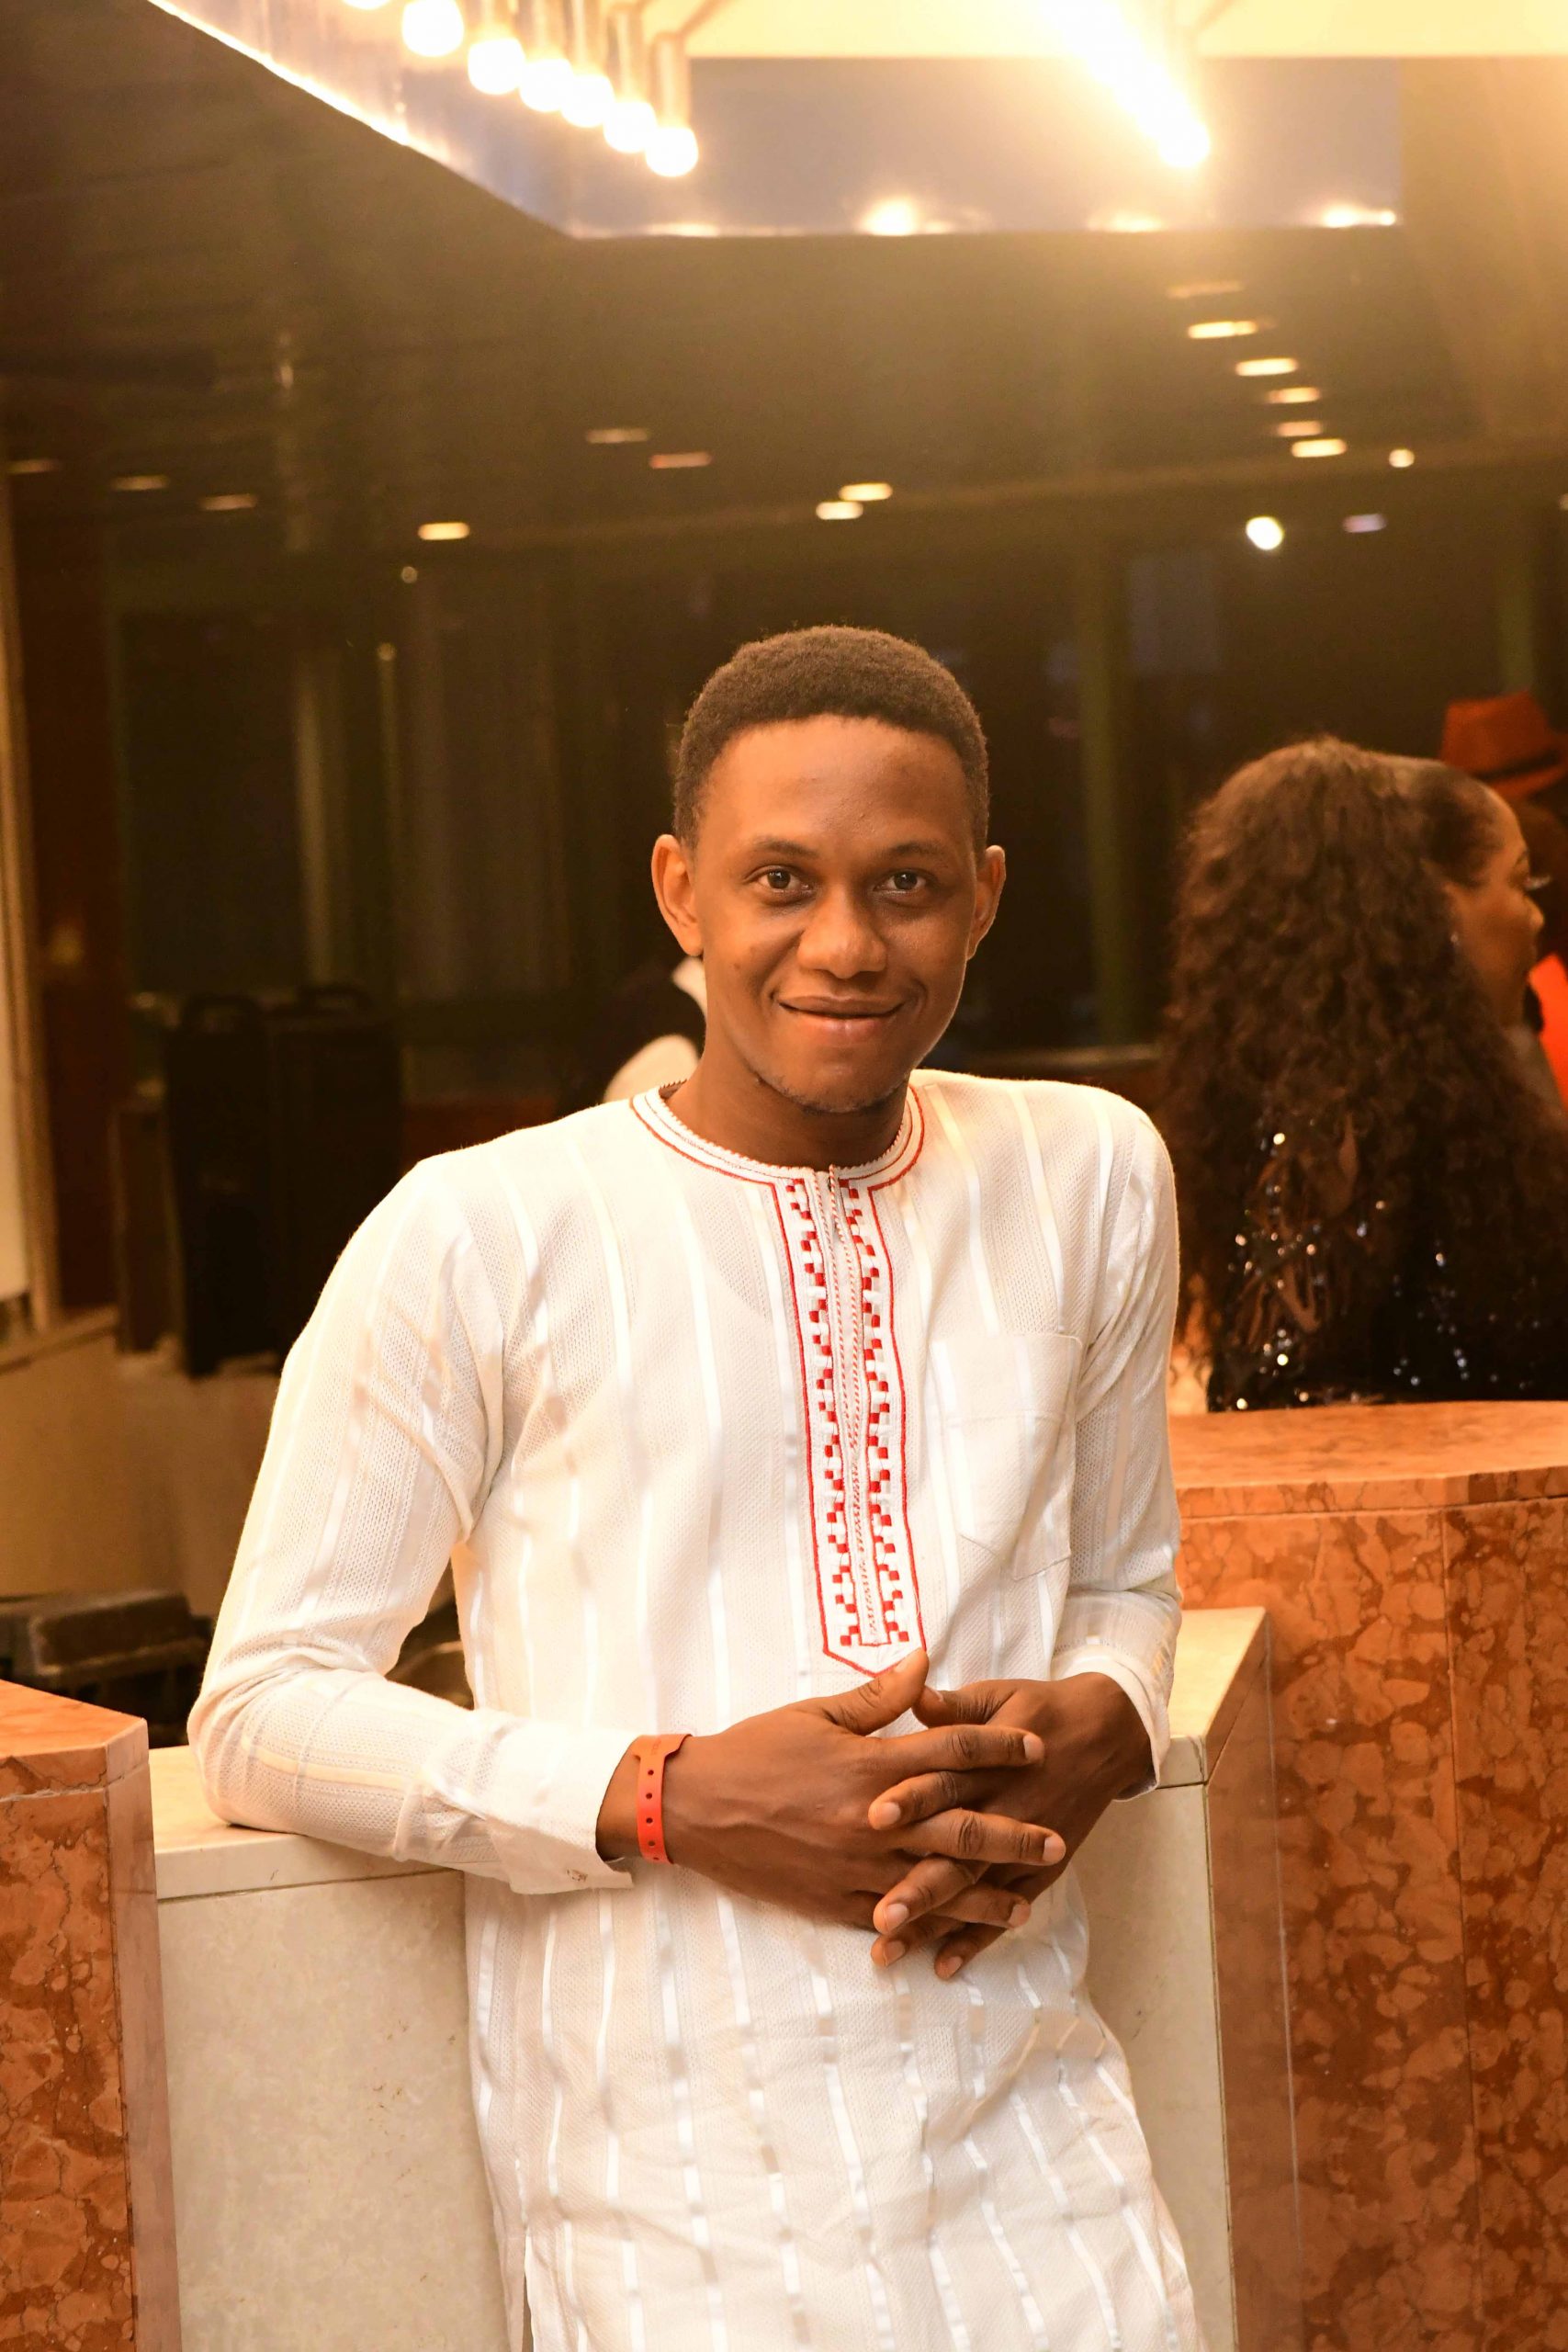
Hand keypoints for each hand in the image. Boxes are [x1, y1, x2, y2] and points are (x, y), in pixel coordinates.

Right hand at [595, 1650, 1059, 1934]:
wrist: (694, 1808)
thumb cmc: (755, 1751)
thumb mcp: (815, 1712)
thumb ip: (877, 1696)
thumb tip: (925, 1660)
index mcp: (870, 1766)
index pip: (952, 1751)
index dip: (999, 1745)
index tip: (1036, 1746)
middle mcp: (872, 1821)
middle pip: (960, 1828)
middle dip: (1014, 1835)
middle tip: (1057, 1839)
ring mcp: (856, 1867)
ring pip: (936, 1885)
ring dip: (985, 1894)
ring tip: (1026, 1900)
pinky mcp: (836, 1901)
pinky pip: (893, 1919)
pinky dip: (928, 1928)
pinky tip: (956, 1937)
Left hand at [864, 1672, 1151, 1976]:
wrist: (1105, 1733)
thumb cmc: (1037, 1709)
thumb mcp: (994, 1696)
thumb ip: (950, 1707)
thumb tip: (910, 1694)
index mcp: (986, 1763)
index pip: (943, 1781)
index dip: (910, 1798)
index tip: (872, 1817)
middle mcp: (1003, 1809)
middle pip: (955, 1851)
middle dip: (917, 1884)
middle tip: (879, 1914)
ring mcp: (1021, 1845)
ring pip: (972, 1889)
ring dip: (931, 1921)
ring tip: (889, 1947)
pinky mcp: (1038, 1868)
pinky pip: (1004, 1907)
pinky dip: (976, 1939)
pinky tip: (944, 1966)